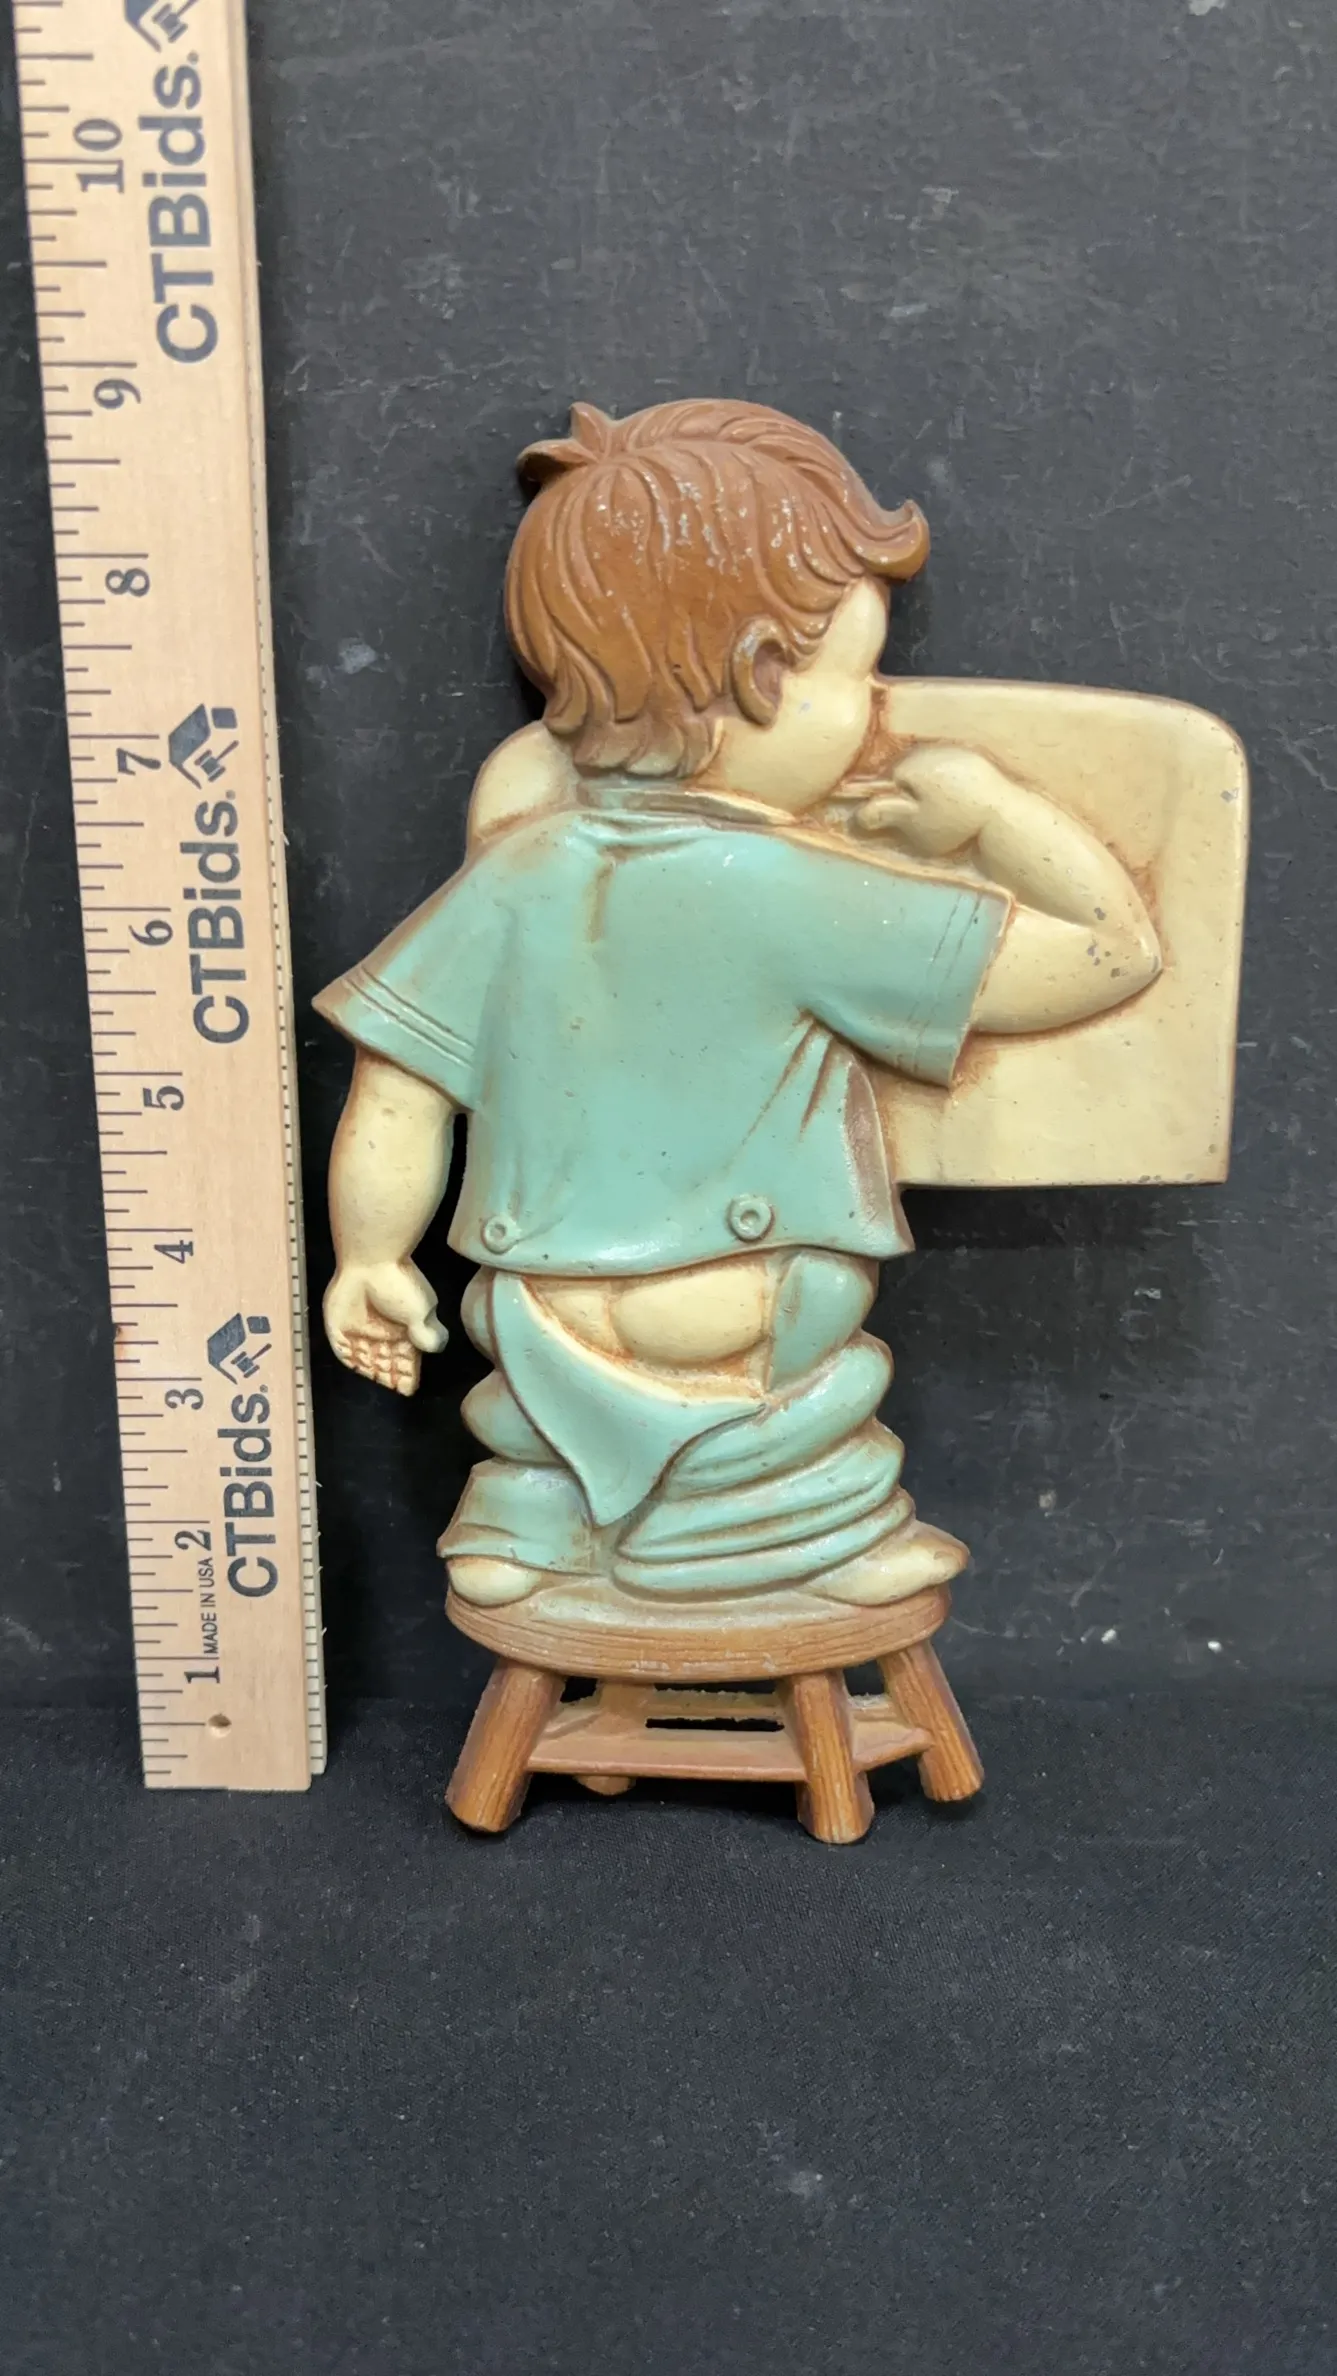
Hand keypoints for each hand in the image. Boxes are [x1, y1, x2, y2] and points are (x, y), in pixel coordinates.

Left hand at [324, 1259, 447, 1396]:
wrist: (370, 1261)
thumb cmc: (399, 1286)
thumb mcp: (422, 1312)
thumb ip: (427, 1336)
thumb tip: (433, 1350)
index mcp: (404, 1327)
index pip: (407, 1358)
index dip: (409, 1375)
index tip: (410, 1389)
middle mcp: (382, 1330)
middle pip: (386, 1361)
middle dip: (392, 1375)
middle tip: (396, 1388)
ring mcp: (359, 1329)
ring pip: (366, 1359)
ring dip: (373, 1370)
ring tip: (381, 1380)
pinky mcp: (338, 1326)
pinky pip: (343, 1352)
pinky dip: (351, 1362)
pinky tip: (360, 1369)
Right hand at [850, 742, 1011, 858]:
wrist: (1003, 812)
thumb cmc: (954, 820)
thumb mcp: (915, 824)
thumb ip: (886, 814)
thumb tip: (859, 812)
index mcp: (909, 766)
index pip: (885, 780)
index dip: (888, 801)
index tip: (898, 819)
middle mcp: (927, 752)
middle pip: (906, 771)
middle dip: (908, 792)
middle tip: (922, 818)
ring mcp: (952, 751)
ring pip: (928, 768)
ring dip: (929, 786)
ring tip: (942, 810)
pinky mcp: (972, 758)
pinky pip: (950, 768)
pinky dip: (949, 782)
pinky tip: (959, 800)